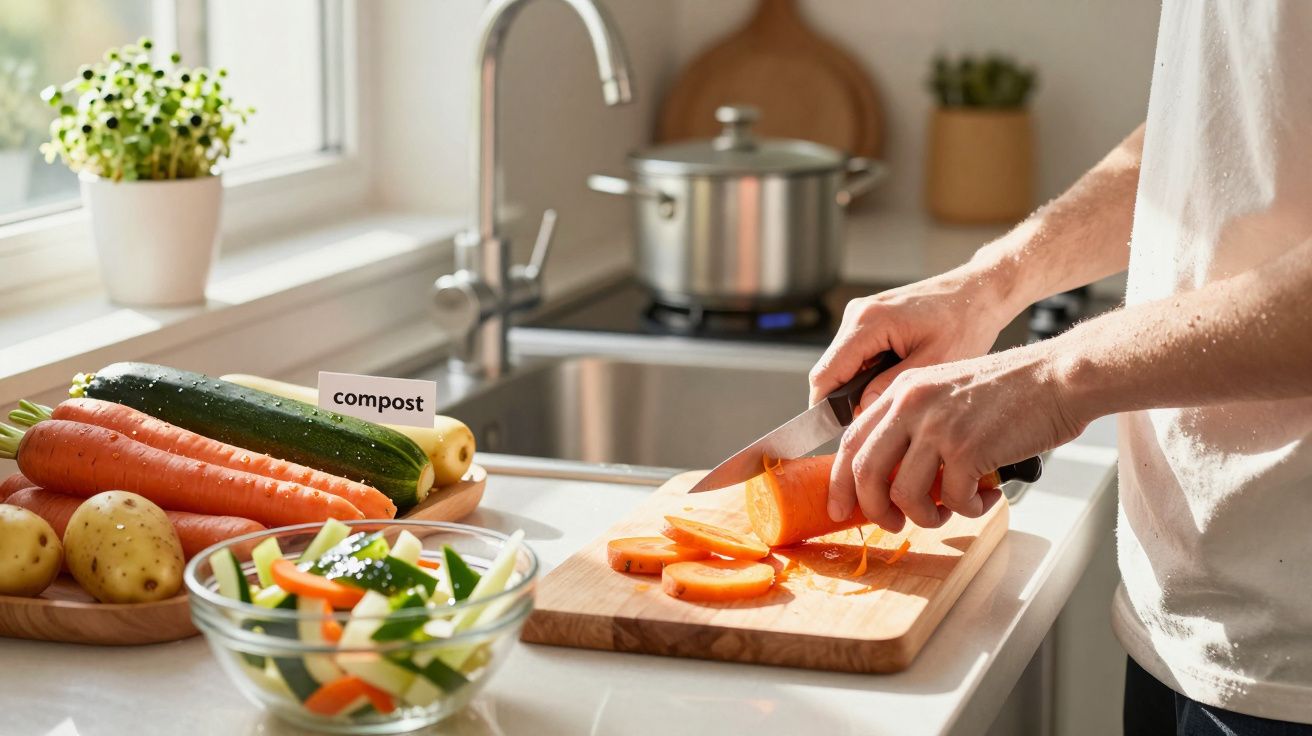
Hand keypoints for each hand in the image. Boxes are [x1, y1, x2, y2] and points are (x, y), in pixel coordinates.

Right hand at [808, 271, 1015, 406]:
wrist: (980, 291)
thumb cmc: (965, 321)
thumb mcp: (934, 362)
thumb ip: (890, 387)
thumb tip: (862, 409)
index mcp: (868, 322)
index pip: (825, 375)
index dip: (827, 408)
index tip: (844, 432)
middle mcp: (858, 314)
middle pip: (831, 370)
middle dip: (849, 398)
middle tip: (883, 415)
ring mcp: (862, 313)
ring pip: (843, 364)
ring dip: (861, 384)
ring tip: (897, 391)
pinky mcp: (870, 317)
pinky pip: (857, 353)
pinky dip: (870, 371)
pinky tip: (898, 374)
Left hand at [827, 344, 1086, 529]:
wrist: (1059, 376)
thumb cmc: (1012, 390)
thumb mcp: (946, 393)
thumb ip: (916, 424)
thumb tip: (894, 476)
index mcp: (902, 391)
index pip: (852, 441)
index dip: (841, 481)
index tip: (841, 506)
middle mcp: (912, 405)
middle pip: (866, 472)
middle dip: (873, 510)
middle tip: (891, 524)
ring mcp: (938, 426)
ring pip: (905, 494)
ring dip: (926, 516)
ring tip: (949, 513)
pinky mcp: (968, 448)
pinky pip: (953, 500)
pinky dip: (968, 509)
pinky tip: (985, 499)